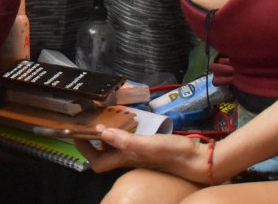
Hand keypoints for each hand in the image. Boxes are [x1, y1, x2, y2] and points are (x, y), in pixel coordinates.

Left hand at [75, 127, 210, 183]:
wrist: (202, 159)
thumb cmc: (176, 153)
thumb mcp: (150, 146)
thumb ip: (127, 141)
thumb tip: (101, 133)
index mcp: (127, 159)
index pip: (97, 162)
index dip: (84, 149)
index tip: (75, 132)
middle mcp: (130, 158)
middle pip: (104, 154)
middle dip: (92, 139)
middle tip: (86, 119)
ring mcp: (140, 153)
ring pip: (116, 146)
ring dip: (106, 133)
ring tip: (101, 115)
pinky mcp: (150, 147)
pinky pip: (129, 140)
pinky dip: (122, 130)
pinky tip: (125, 118)